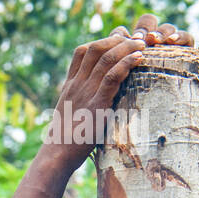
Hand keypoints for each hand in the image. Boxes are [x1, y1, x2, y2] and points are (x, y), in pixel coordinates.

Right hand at [47, 14, 192, 170]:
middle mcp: (77, 85)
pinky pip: (113, 76)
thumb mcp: (69, 118)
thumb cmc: (65, 143)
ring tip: (142, 46)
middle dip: (117, 40)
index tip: (118, 43)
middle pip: (96, 48)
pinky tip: (138, 59)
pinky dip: (127, 64)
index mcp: (69, 86)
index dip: (101, 42)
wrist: (56, 156)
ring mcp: (86, 93)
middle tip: (135, 40)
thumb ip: (80, 104)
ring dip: (127, 48)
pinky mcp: (97, 105)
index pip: (82, 52)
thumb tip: (95, 105)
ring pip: (107, 58)